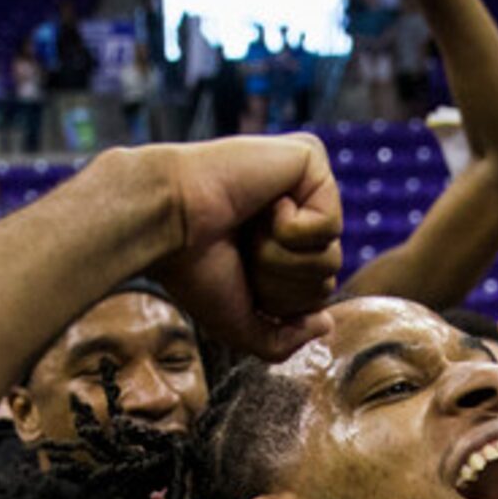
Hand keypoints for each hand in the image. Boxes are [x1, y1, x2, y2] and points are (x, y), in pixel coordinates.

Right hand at [139, 137, 342, 356]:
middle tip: (241, 247)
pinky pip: (330, 225)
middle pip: (327, 277)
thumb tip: (326, 324)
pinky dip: (290, 229)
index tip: (239, 272)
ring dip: (280, 257)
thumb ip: (282, 340)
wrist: (166, 222)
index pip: (315, 294)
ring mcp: (306, 184)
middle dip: (280, 280)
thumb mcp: (237, 324)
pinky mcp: (311, 158)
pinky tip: (263, 204)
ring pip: (331, 257)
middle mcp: (298, 212)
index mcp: (282, 244)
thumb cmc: (192, 268)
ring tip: (248, 228)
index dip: (278, 301)